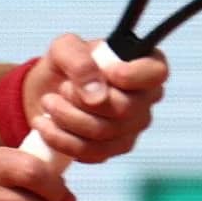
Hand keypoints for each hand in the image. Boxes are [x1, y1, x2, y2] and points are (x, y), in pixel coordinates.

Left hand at [24, 33, 167, 163]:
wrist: (47, 93)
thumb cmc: (65, 66)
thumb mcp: (65, 48)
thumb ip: (80, 60)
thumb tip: (97, 95)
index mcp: (144, 65)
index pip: (156, 72)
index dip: (132, 75)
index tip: (106, 72)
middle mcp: (145, 98)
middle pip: (124, 109)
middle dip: (82, 100)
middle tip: (61, 89)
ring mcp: (133, 127)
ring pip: (104, 133)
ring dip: (67, 118)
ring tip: (47, 103)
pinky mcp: (114, 149)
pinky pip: (93, 152)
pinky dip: (63, 140)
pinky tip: (45, 126)